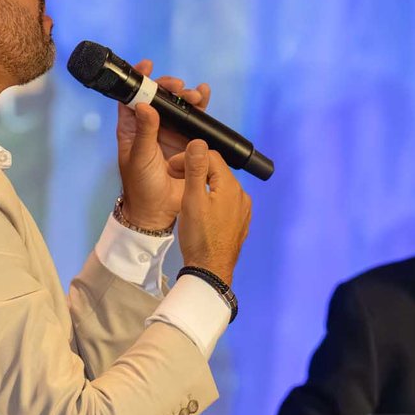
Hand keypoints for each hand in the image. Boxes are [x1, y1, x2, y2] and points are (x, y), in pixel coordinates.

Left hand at [115, 60, 212, 230]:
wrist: (159, 211)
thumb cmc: (141, 186)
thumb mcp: (140, 157)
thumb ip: (144, 132)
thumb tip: (146, 105)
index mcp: (132, 127)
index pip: (132, 96)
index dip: (138, 79)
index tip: (147, 66)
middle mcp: (150, 126)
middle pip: (158, 97)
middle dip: (168, 87)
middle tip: (178, 86)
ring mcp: (169, 132)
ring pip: (178, 106)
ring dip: (186, 96)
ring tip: (195, 95)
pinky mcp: (186, 141)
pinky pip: (194, 119)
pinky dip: (200, 107)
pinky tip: (205, 96)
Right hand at [175, 140, 250, 284]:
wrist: (210, 270)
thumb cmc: (200, 237)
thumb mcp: (192, 199)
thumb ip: (196, 169)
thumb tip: (198, 143)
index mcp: (230, 186)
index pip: (211, 157)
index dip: (188, 158)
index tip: (172, 169)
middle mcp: (241, 196)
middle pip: (217, 171)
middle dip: (196, 171)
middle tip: (176, 180)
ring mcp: (242, 211)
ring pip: (221, 187)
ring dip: (203, 186)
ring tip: (186, 197)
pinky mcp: (239, 223)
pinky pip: (225, 203)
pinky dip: (212, 201)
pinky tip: (200, 212)